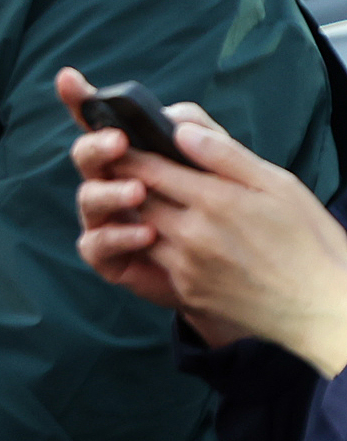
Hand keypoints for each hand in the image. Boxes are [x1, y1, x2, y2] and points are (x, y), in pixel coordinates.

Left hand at [60, 69, 346, 375]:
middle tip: (124, 162)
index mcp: (216, 201)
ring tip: (145, 195)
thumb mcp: (279, 186)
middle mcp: (192, 234)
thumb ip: (225, 155)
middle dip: (125, 177)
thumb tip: (180, 130)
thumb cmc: (310, 242)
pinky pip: (154, 258)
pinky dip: (152, 241)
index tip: (118, 138)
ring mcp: (186, 265)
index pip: (148, 167)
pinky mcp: (186, 290)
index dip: (128, 151)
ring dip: (137, 210)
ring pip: (139, 226)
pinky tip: (167, 232)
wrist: (323, 310)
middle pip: (135, 195)